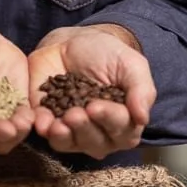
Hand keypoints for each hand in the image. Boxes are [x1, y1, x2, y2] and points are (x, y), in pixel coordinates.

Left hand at [29, 25, 154, 159]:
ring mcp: (74, 131)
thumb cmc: (108, 55)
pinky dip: (45, 130)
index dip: (109, 119)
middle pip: (96, 143)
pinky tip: (43, 123)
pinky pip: (47, 135)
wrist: (73, 43)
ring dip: (65, 136)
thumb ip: (141, 90)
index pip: (122, 129)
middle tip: (75, 113)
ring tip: (59, 123)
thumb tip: (143, 118)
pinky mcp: (49, 123)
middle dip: (85, 129)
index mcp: (125, 121)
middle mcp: (101, 133)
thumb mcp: (131, 65)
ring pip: (71, 144)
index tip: (96, 106)